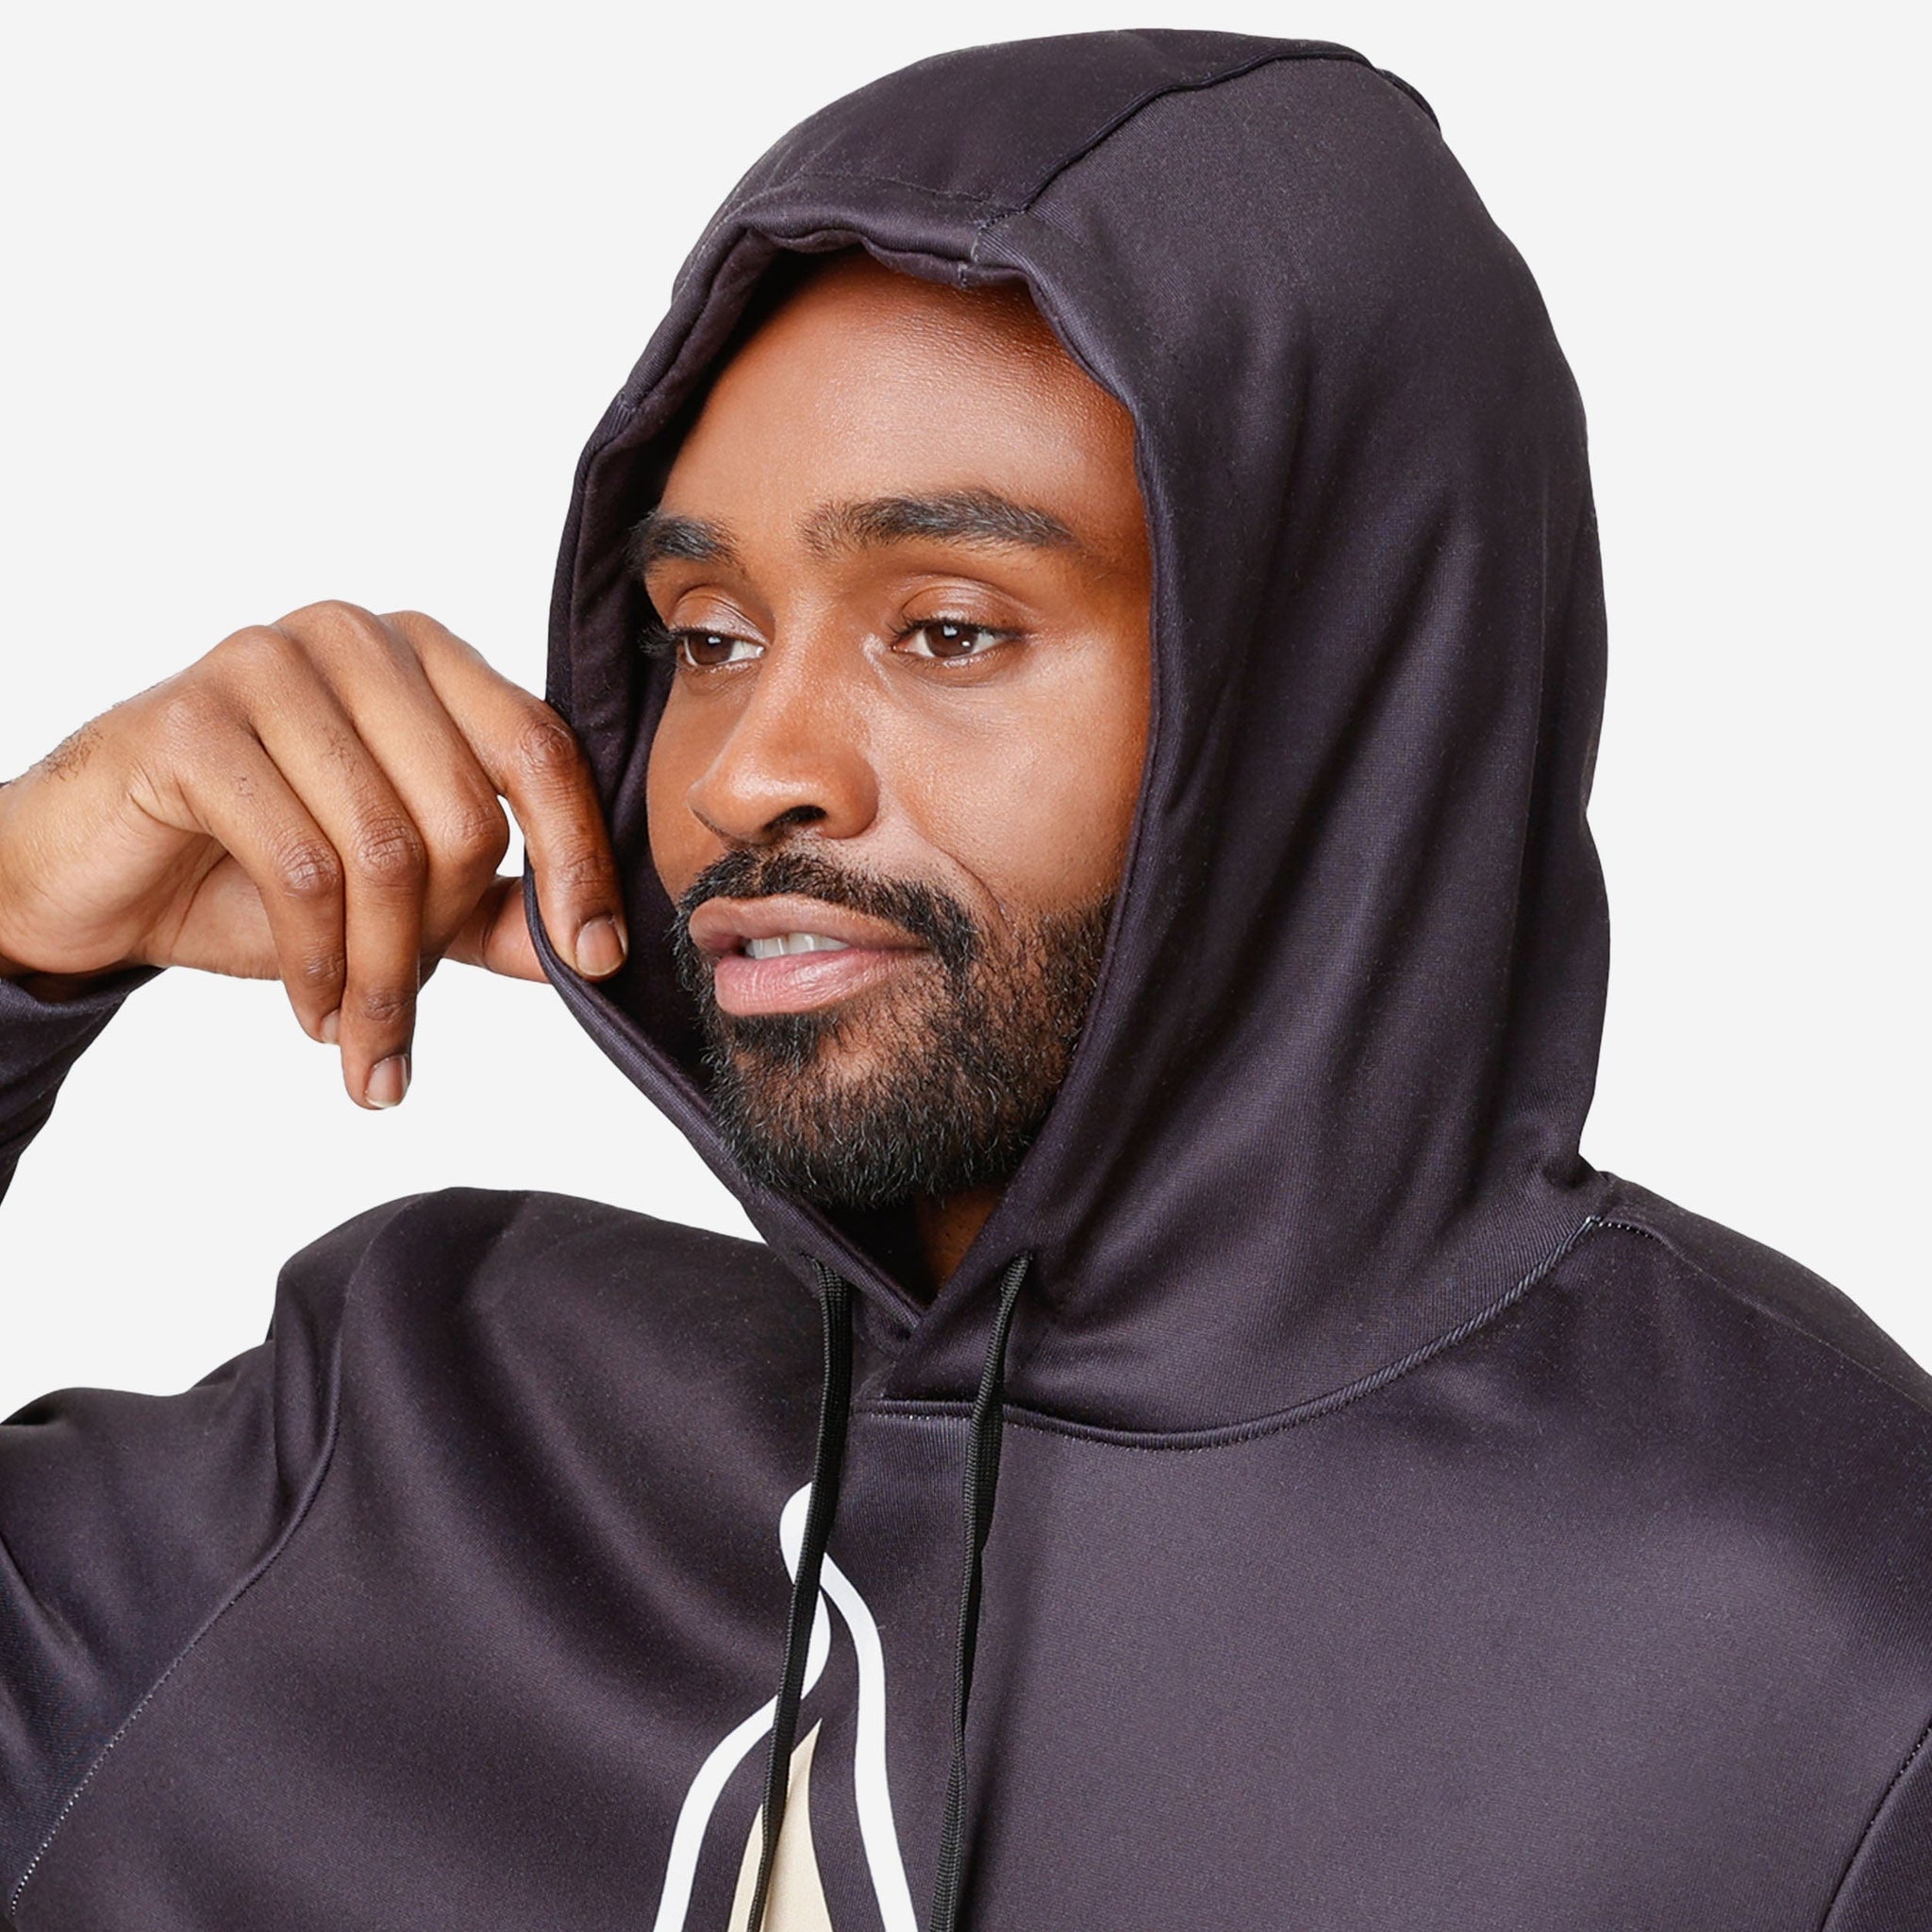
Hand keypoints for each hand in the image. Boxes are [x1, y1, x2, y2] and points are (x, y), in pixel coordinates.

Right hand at [0, 602, 625, 1106]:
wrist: (94, 877)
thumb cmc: (251, 868)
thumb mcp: (401, 898)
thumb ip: (497, 911)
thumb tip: (593, 953)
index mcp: (427, 657)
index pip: (541, 750)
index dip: (581, 862)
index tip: (596, 960)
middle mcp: (357, 639)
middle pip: (467, 813)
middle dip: (444, 943)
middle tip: (404, 1015)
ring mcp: (269, 664)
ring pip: (388, 850)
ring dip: (384, 974)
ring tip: (360, 1035)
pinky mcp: (192, 721)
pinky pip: (303, 868)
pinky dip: (319, 963)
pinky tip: (311, 1009)